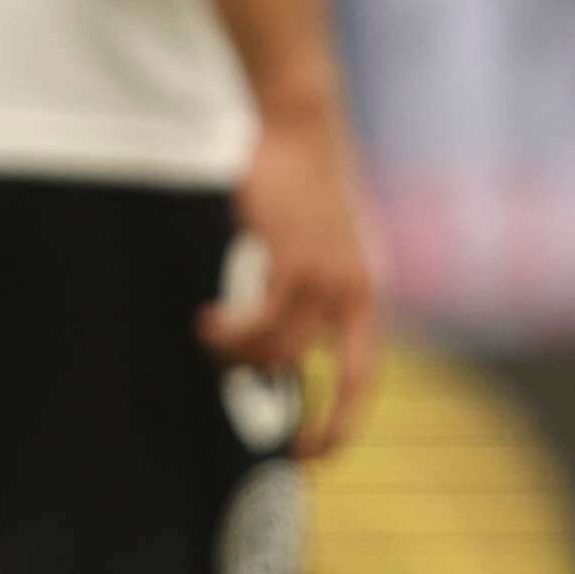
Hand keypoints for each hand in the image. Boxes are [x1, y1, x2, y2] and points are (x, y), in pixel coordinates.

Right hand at [202, 102, 379, 460]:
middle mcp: (356, 291)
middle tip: (271, 435)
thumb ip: (300, 282)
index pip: (364, 373)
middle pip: (340, 378)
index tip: (316, 453)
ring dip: (242, 355)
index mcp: (364, 289)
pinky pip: (262, 320)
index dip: (344, 420)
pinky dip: (233, 331)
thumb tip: (269, 329)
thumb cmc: (295, 175)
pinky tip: (210, 321)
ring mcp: (330, 278)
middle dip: (310, 419)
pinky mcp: (297, 260)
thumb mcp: (309, 238)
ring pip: (285, 350)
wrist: (297, 120)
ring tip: (210, 336)